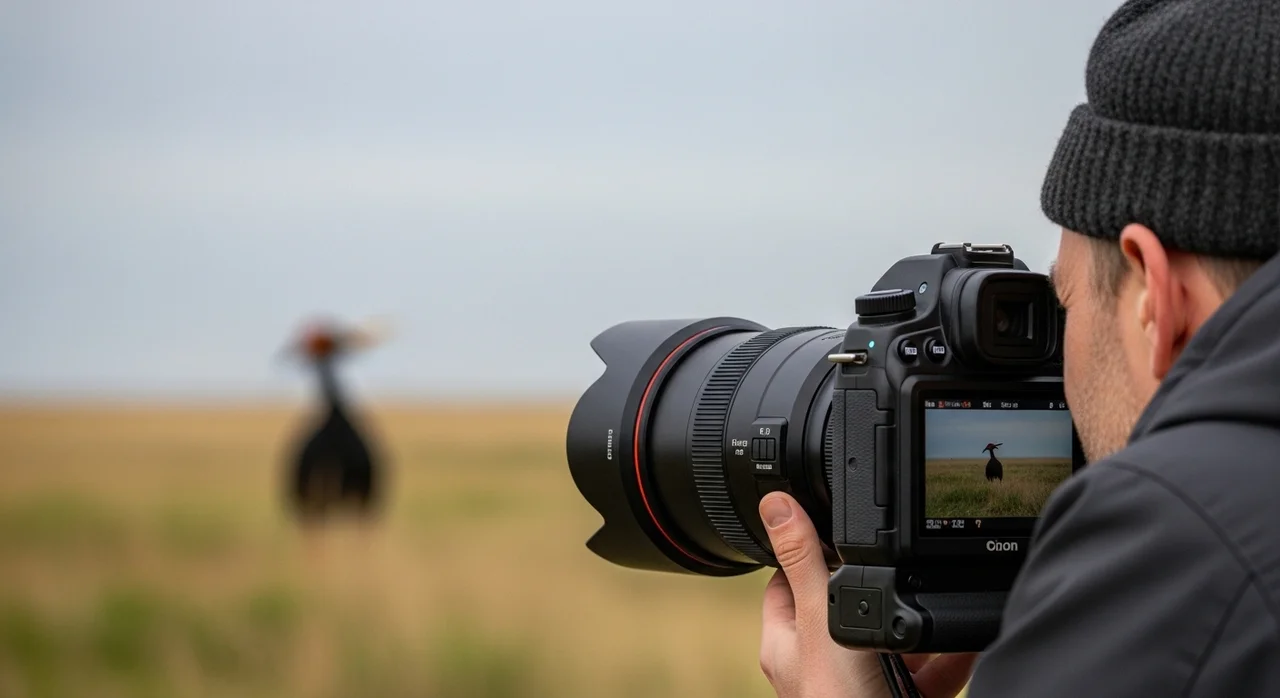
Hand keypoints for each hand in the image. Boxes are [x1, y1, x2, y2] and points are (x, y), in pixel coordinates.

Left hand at [758, 492, 977, 697]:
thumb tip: (775, 506)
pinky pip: (931, 669)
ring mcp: (863, 683)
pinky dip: (951, 651)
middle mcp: (822, 662)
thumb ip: (804, 563)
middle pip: (849, 605)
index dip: (810, 550)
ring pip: (897, 638)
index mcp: (788, 641)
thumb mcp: (819, 621)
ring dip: (922, 620)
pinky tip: (969, 635)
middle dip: (883, 584)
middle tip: (906, 560)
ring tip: (943, 594)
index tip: (837, 523)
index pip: (787, 580)